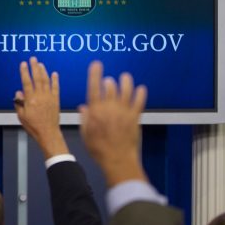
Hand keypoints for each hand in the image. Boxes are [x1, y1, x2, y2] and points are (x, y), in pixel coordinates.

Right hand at [14, 57, 68, 158]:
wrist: (48, 133)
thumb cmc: (34, 126)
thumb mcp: (21, 116)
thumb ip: (19, 103)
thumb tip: (18, 92)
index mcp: (30, 100)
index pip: (27, 82)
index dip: (24, 72)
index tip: (23, 64)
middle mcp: (40, 97)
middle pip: (37, 78)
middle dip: (34, 67)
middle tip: (33, 59)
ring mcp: (49, 98)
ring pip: (46, 81)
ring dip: (43, 71)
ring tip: (40, 64)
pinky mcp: (56, 100)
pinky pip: (56, 88)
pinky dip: (55, 80)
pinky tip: (54, 74)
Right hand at [79, 61, 147, 186]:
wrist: (117, 159)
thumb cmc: (98, 149)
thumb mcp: (85, 134)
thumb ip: (85, 118)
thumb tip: (84, 107)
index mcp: (95, 111)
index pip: (94, 88)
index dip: (94, 74)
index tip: (96, 64)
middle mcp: (109, 108)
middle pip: (110, 87)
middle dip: (109, 81)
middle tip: (109, 81)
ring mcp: (123, 112)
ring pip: (126, 91)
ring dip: (126, 82)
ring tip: (125, 77)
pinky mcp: (134, 118)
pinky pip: (139, 102)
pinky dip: (140, 94)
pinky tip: (141, 89)